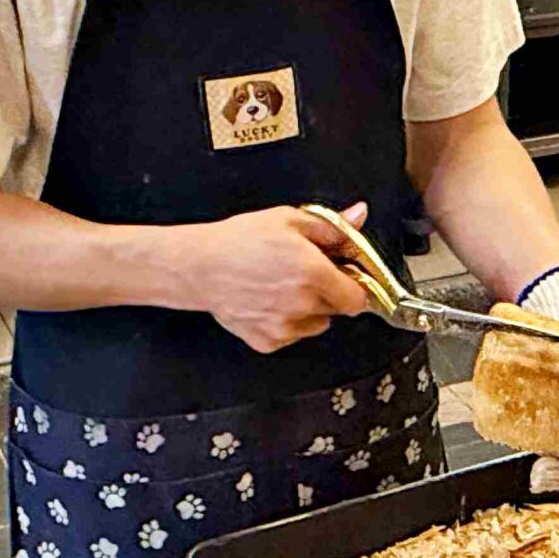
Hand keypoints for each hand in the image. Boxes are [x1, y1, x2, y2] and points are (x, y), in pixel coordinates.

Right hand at [183, 203, 374, 353]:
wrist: (198, 267)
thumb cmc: (239, 240)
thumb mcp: (288, 220)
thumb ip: (331, 225)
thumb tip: (359, 216)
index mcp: (314, 273)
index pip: (358, 298)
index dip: (354, 286)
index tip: (343, 276)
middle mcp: (303, 304)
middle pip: (338, 310)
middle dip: (330, 293)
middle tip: (306, 275)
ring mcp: (285, 327)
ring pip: (316, 324)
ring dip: (310, 309)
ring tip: (283, 287)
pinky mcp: (268, 341)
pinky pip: (291, 335)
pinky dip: (286, 322)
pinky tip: (267, 301)